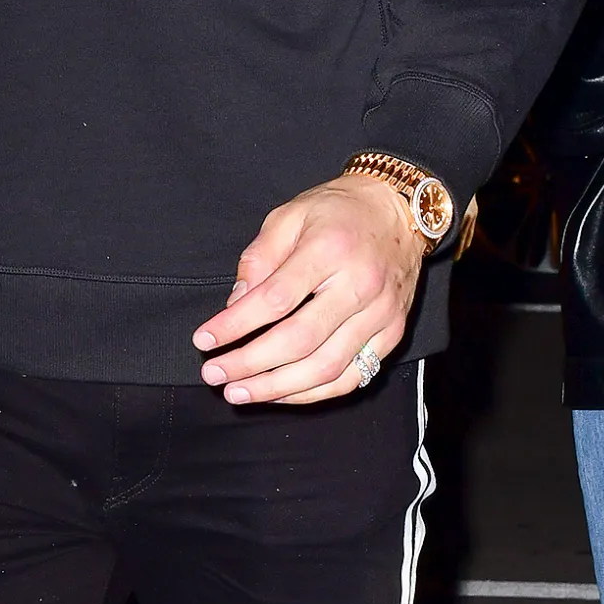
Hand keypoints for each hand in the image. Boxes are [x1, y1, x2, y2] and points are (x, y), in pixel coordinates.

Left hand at [190, 175, 425, 405]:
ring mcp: (381, 313)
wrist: (399, 209)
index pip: (275, 299)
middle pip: (298, 340)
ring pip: (325, 368)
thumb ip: (259, 258)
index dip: (234, 326)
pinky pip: (351, 378)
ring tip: (239, 392)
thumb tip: (235, 305)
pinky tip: (281, 393)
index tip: (204, 340)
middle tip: (214, 374)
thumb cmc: (338, 211)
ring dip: (276, 388)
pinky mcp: (393, 332)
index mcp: (330, 249)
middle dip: (249, 364)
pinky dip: (313, 394)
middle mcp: (360, 283)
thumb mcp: (290, 215)